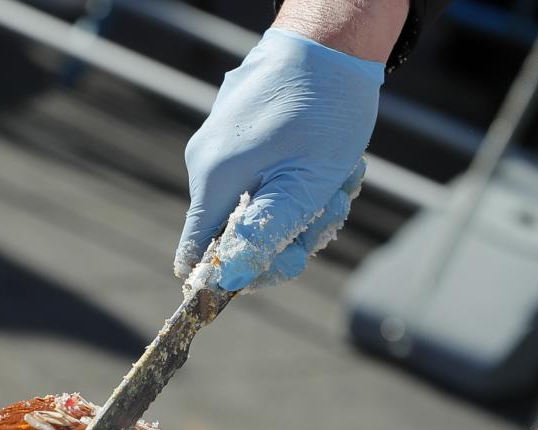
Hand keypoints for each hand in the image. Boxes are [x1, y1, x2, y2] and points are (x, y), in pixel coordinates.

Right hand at [175, 28, 382, 290]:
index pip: (197, 255)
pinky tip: (327, 162)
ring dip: (305, 205)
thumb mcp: (305, 184)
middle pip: (238, 235)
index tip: (285, 263)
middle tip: (335, 208)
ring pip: (258, 206)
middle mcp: (206, 163)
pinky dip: (298, 180)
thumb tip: (227, 280)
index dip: (235, 276)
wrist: (330, 41)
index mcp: (214, 178)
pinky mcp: (238, 134)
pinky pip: (263, 178)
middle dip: (291, 233)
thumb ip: (264, 234)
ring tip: (340, 178)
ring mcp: (221, 145)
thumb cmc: (323, 110)